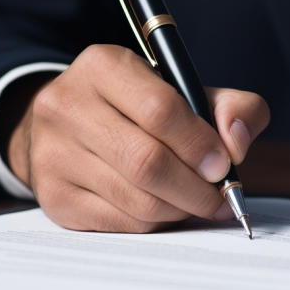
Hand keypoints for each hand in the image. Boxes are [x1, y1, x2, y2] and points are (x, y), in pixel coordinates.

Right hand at [7, 44, 269, 231]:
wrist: (68, 125)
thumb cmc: (137, 108)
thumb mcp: (184, 90)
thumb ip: (230, 107)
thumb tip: (236, 144)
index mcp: (103, 66)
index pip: (159, 110)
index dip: (200, 144)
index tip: (223, 165)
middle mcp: (67, 106)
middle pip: (147, 162)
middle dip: (196, 188)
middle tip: (219, 197)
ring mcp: (53, 154)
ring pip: (137, 200)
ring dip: (179, 209)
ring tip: (195, 201)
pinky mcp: (53, 197)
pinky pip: (121, 223)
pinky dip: (154, 223)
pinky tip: (164, 208)